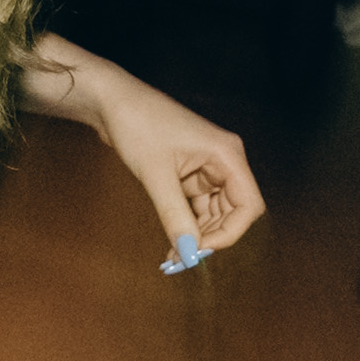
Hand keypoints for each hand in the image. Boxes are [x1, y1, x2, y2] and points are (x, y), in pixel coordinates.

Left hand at [31, 51, 267, 264]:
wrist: (111, 102)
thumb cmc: (138, 125)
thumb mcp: (156, 176)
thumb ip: (175, 217)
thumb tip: (189, 254)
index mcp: (227, 154)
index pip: (248, 205)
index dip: (230, 233)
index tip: (199, 250)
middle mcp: (223, 160)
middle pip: (233, 211)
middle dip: (210, 237)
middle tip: (182, 258)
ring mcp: (206, 166)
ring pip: (214, 212)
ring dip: (197, 234)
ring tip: (172, 254)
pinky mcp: (190, 171)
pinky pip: (197, 205)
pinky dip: (186, 223)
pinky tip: (172, 240)